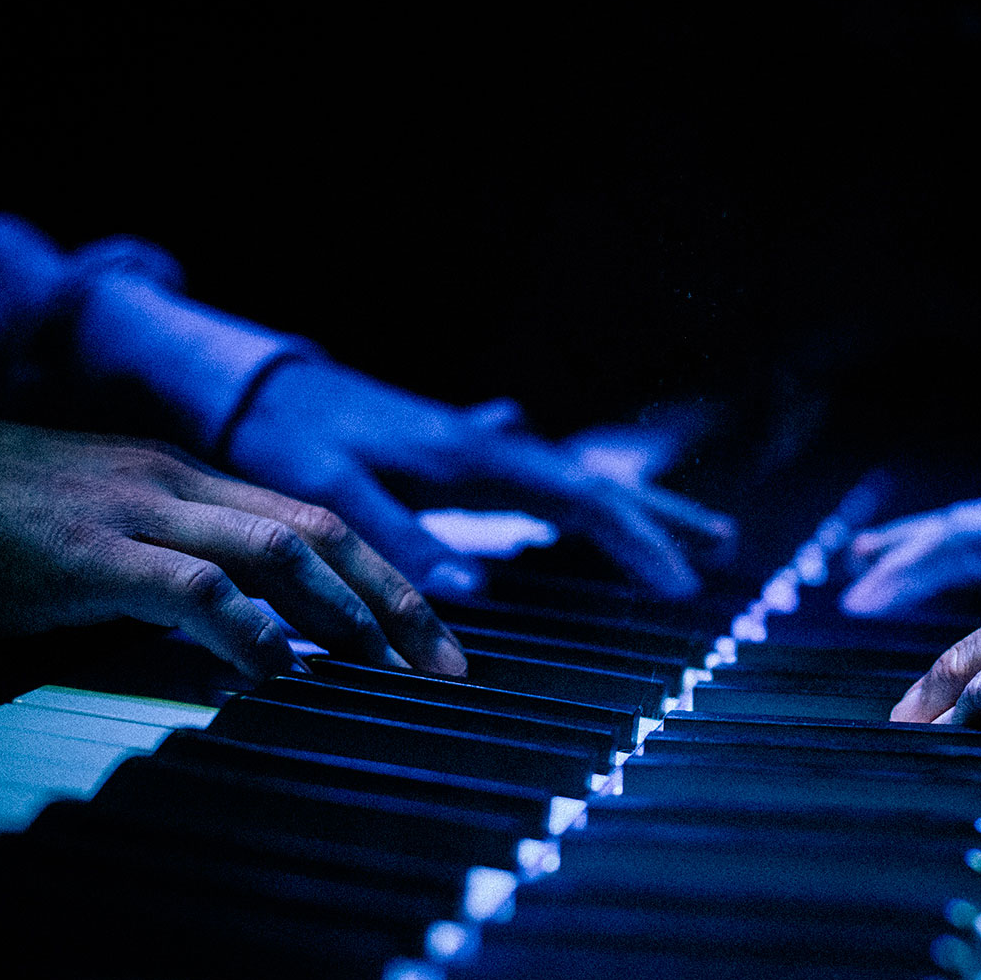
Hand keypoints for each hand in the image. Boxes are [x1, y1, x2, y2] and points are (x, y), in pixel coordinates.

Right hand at [0, 413, 465, 680]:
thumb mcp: (110, 539)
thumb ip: (184, 575)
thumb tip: (257, 644)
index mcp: (189, 477)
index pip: (318, 518)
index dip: (388, 575)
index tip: (435, 636)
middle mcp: (179, 482)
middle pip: (323, 529)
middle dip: (398, 599)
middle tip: (448, 668)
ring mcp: (139, 509)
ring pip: (279, 549)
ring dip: (346, 616)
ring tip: (390, 674)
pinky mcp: (91, 552)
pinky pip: (195, 589)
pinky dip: (250, 634)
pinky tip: (280, 677)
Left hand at [222, 363, 733, 596]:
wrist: (255, 384)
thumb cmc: (286, 437)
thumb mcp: (330, 494)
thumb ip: (401, 542)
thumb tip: (475, 595)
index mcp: (470, 453)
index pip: (578, 500)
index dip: (636, 543)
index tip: (681, 587)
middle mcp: (488, 445)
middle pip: (595, 485)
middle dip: (661, 519)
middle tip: (725, 553)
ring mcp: (479, 447)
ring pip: (575, 480)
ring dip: (633, 507)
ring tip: (690, 533)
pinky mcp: (460, 456)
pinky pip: (542, 481)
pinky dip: (580, 499)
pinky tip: (583, 505)